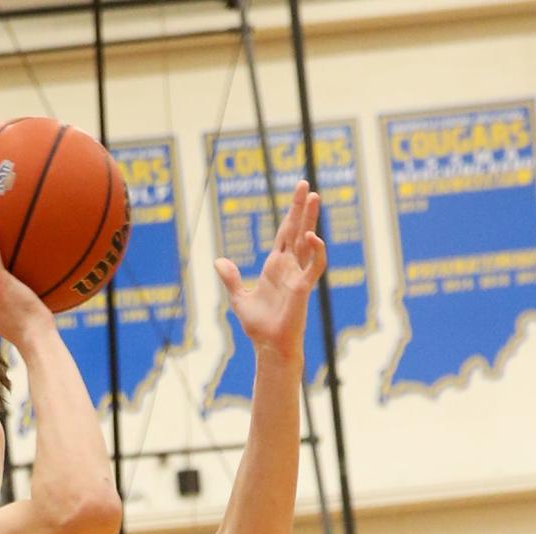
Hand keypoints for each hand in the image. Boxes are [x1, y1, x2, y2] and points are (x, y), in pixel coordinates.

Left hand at [214, 179, 326, 364]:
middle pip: (297, 230)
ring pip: (309, 241)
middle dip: (302, 208)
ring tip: (315, 197)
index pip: (285, 233)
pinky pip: (314, 266)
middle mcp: (289, 267)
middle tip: (306, 184)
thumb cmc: (259, 326)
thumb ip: (231, 279)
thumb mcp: (239, 298)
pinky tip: (311, 235)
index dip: (290, 213)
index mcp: (276, 266)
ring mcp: (298, 275)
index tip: (297, 194)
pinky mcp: (303, 288)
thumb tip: (219, 261)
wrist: (269, 346)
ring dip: (311, 220)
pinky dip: (316, 251)